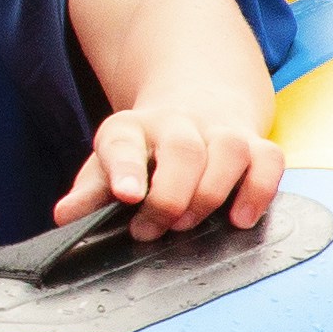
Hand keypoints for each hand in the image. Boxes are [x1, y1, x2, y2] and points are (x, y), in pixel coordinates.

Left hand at [55, 101, 280, 238]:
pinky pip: (268, 159)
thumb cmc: (145, 150)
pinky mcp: (255, 144)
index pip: (124, 141)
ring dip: (212, 192)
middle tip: (155, 228)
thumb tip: (64, 217)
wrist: (194, 103)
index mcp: (132, 128)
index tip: (127, 196)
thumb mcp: (108, 165)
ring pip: (229, 149)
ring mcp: (220, 131)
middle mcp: (178, 123)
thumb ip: (90, 192)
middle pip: (182, 148)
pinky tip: (241, 219)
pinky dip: (259, 190)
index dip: (125, 168)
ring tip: (192, 224)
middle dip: (171, 195)